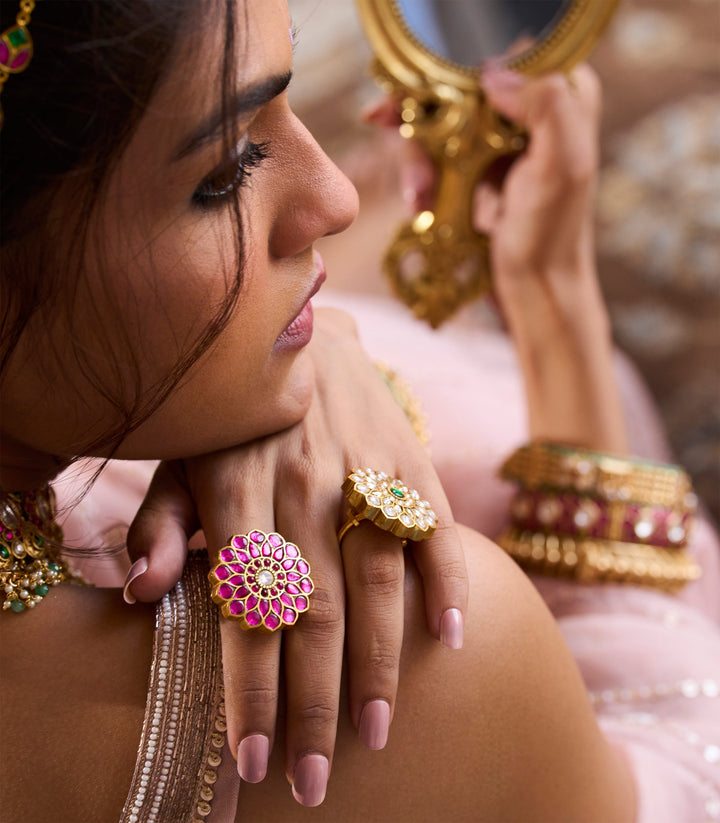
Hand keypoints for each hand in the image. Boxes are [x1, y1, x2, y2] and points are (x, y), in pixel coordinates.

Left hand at [124, 307, 466, 804]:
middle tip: (315, 778)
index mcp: (238, 486)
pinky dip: (447, 583)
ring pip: (377, 580)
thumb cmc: (236, 411)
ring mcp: (364, 468)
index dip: (251, 687)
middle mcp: (304, 482)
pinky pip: (434, 527)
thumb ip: (161, 520)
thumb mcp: (181, 453)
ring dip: (379, 662)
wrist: (304, 333)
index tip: (255, 759)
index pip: (247, 605)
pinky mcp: (410, 457)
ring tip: (374, 733)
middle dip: (313, 700)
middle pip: (315, 608)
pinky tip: (452, 640)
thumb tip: (143, 595)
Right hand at [369, 66, 625, 451]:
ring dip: (417, 157)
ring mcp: (498, 142)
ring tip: (418, 197)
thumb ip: (545, 105)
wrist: (535, 288)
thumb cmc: (552, 236)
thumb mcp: (562, 166)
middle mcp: (530, 111)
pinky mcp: (475, 171)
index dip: (455, 70)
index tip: (417, 92)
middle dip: (423, 116)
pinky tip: (420, 203)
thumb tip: (492, 75)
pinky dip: (420, 176)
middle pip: (458, 88)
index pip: (501, 57)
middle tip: (382, 123)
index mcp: (563, 97)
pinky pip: (434, 156)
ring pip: (439, 123)